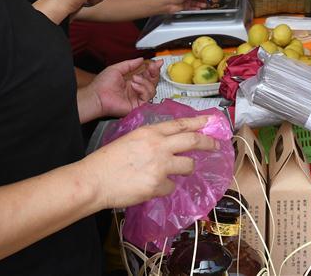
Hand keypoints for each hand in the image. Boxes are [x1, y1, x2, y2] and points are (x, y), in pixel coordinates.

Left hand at [81, 58, 160, 119]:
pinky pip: (147, 97)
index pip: (147, 75)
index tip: (157, 62)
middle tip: (153, 67)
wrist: (97, 96)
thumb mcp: (117, 69)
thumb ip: (130, 64)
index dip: (153, 69)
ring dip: (145, 81)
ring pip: (152, 89)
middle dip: (154, 73)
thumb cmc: (102, 85)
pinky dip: (142, 89)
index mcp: (132, 82)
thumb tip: (141, 59)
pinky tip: (134, 85)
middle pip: (153, 82)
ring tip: (134, 78)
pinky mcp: (137, 106)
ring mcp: (137, 98)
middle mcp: (136, 90)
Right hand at [85, 116, 218, 208]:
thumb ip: (151, 140)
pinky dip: (164, 187)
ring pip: (188, 165)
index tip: (211, 122)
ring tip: (174, 171)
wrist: (94, 180)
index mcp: (150, 132)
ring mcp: (160, 165)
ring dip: (185, 168)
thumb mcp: (130, 140)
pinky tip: (150, 186)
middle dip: (208, 142)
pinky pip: (171, 186)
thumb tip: (168, 145)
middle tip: (216, 145)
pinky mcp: (158, 185)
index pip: (180, 124)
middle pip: (193, 140)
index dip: (198, 122)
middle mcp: (158, 145)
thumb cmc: (107, 160)